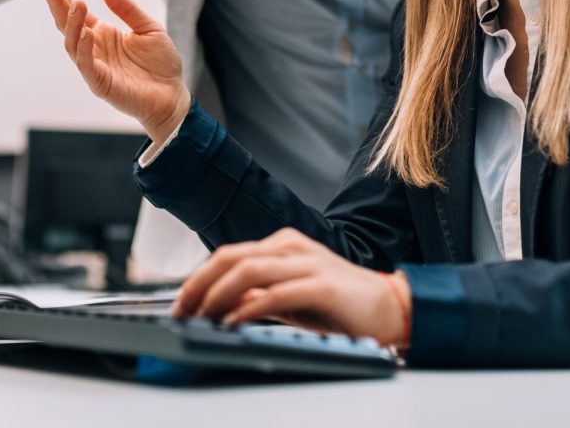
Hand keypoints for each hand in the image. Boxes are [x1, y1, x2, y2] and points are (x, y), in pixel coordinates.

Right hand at [39, 0, 190, 143]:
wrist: (173, 95)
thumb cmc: (160, 62)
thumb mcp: (148, 27)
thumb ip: (127, 9)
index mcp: (102, 34)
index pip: (77, 13)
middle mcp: (94, 49)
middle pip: (67, 25)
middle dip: (56, 4)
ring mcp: (95, 67)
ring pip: (72, 44)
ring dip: (72, 23)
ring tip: (78, 2)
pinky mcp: (100, 84)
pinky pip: (86, 66)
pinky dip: (84, 49)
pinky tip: (86, 33)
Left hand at [171, 228, 410, 345]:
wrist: (389, 307)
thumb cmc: (340, 306)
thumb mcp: (289, 300)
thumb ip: (258, 298)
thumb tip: (222, 306)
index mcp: (282, 245)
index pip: (227, 256)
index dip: (198, 279)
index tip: (180, 305)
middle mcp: (290, 247)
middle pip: (230, 257)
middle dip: (198, 285)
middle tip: (180, 311)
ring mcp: (306, 262)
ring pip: (248, 269)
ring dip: (217, 295)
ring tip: (202, 317)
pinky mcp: (321, 285)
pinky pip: (276, 293)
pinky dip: (249, 308)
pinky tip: (233, 323)